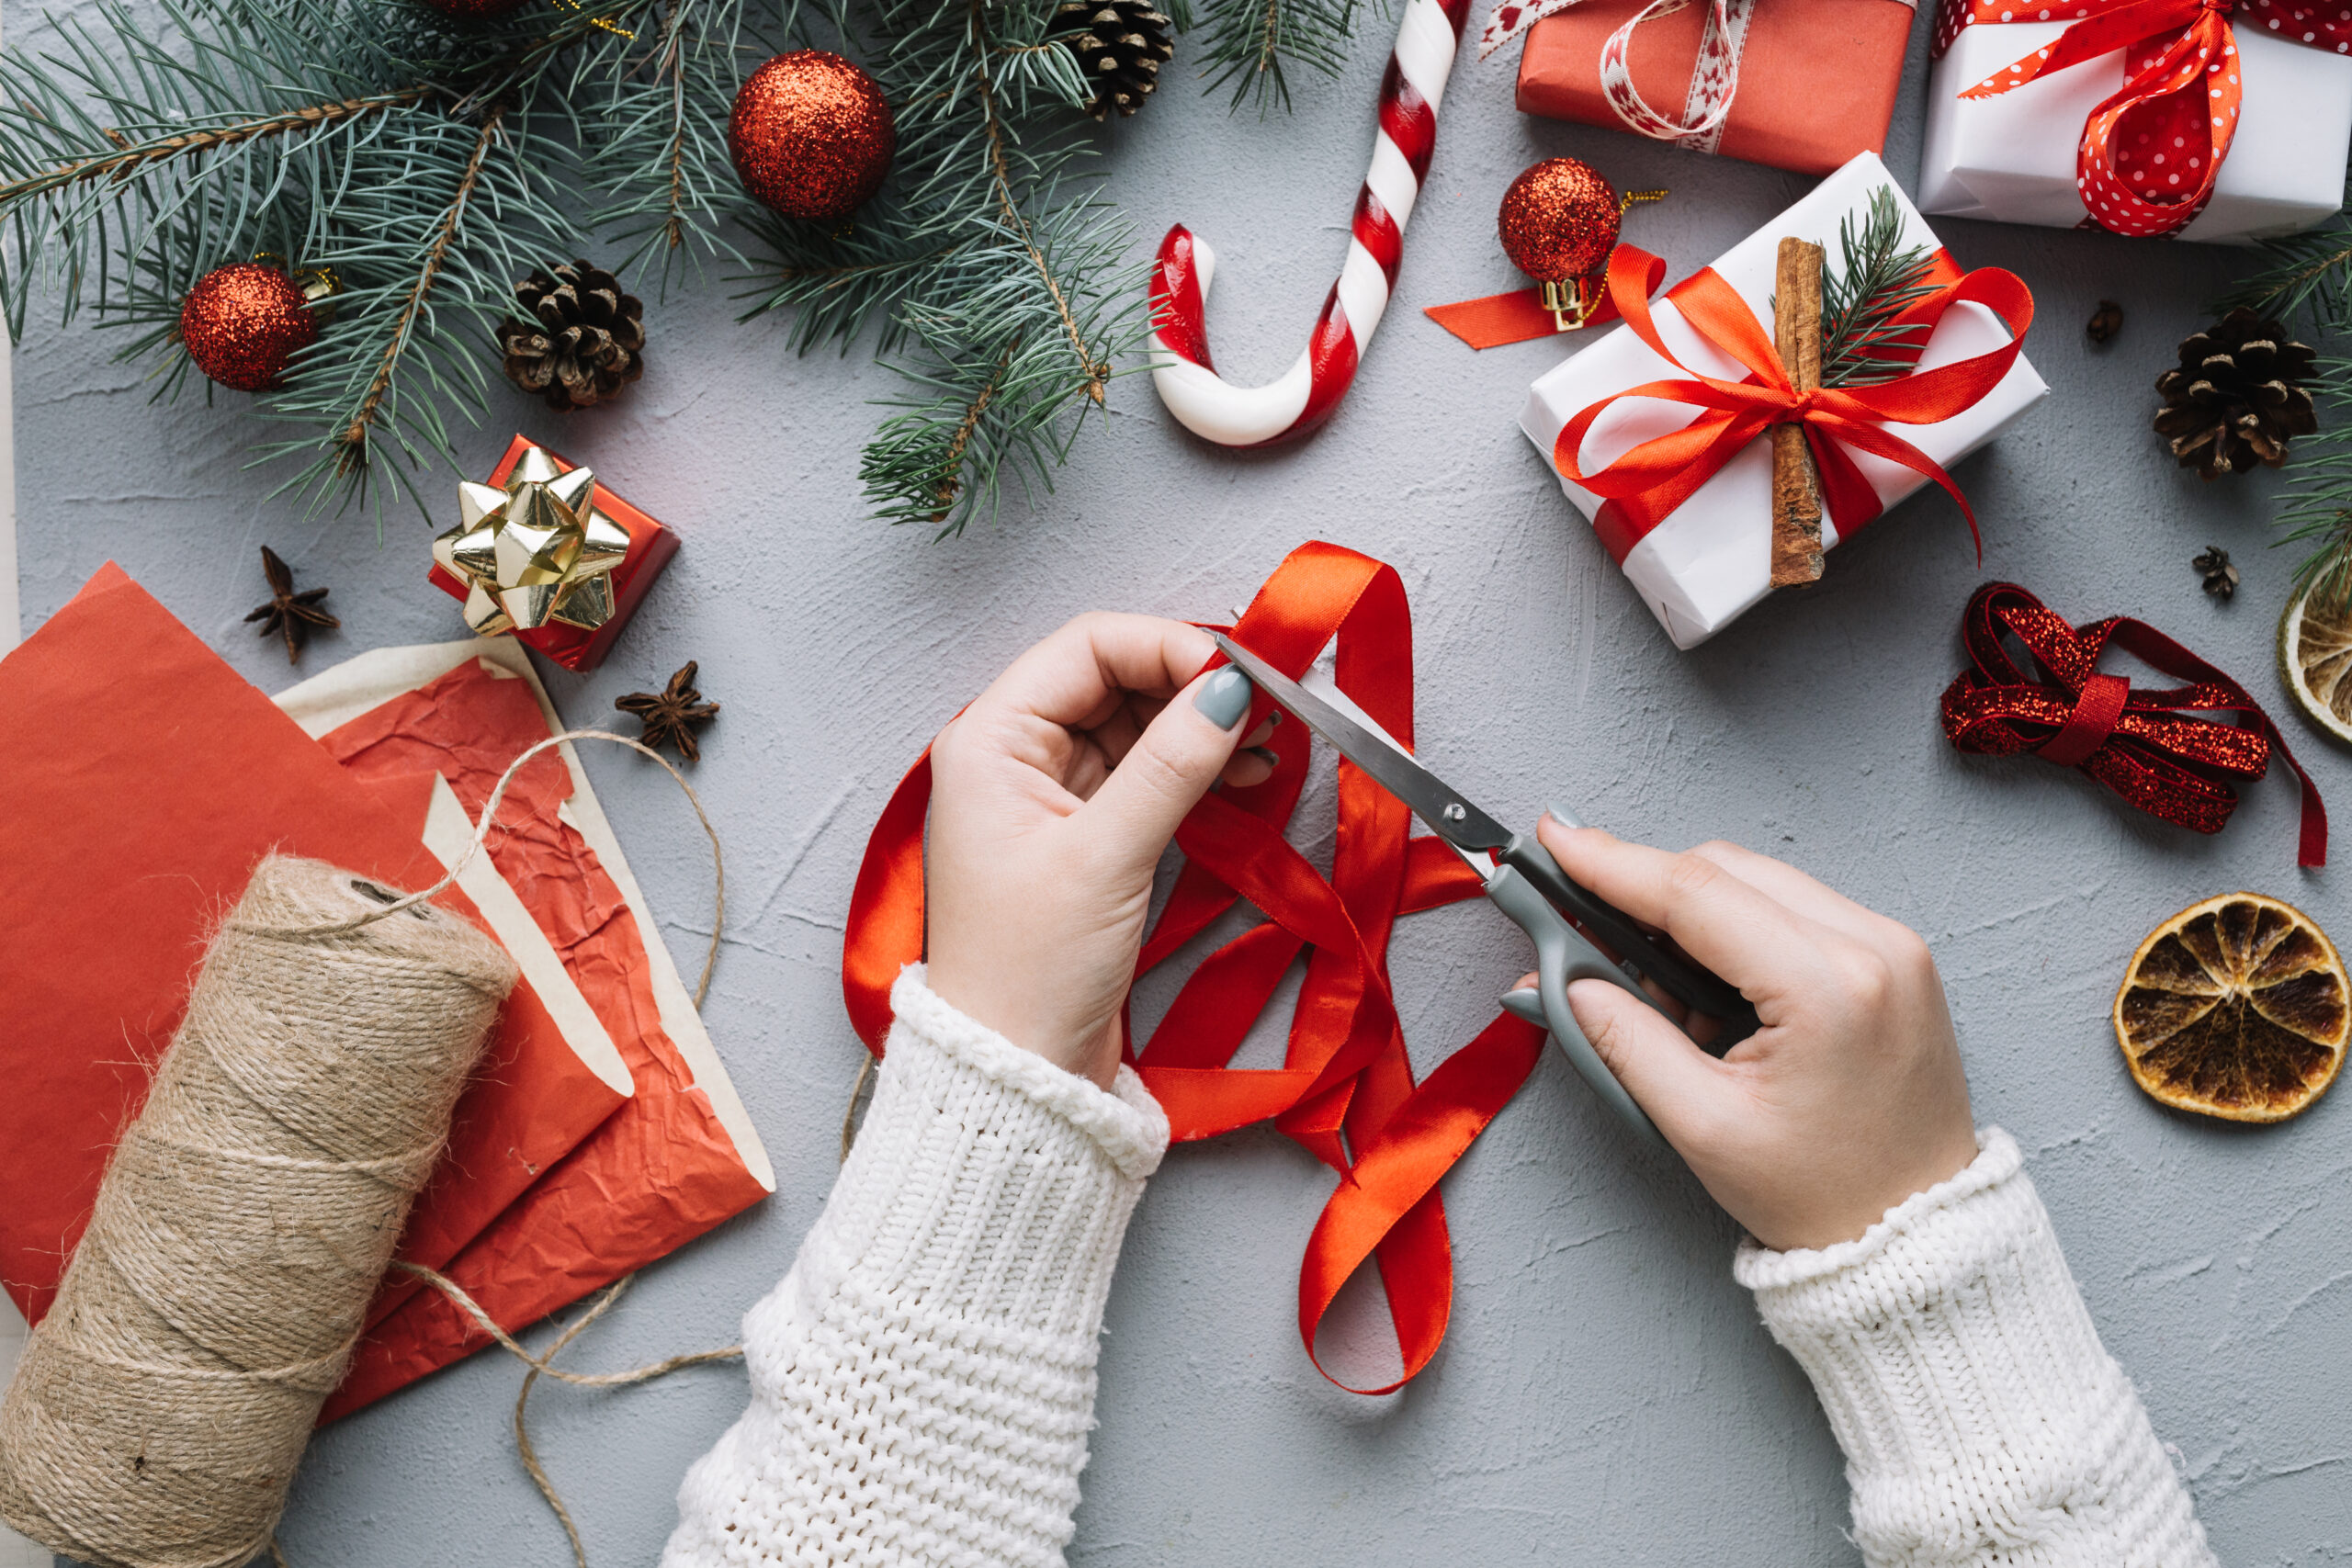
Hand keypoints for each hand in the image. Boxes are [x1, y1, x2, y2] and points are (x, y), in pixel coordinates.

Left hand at [924, 614, 1273, 1087]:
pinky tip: (1241, 773)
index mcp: (990, 741)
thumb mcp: (1106, 857)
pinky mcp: (1081, 835)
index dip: (1166, 647)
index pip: (1087, 648)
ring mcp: (1047, 795)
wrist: (1014, 1074)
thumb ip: (1171, 764)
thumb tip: (1228, 689)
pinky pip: (1142, 774)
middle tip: (1265, 702)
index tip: (1236, 672)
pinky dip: (1191, 769)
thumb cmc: (1029, 974)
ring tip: (1265, 740)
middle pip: (1113, 679)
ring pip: (1134, 725)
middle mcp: (1012, 756)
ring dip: (1198, 727)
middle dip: (1190, 684)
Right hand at [1534, 824, 1977, 1251]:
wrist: (1916, 1234)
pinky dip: (1738, 930)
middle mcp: (1874, 946)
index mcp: (1830, 987)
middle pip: (1726, 869)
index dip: (1612, 863)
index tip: (1556, 843)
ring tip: (1661, 994)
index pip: (1696, 893)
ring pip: (1759, 881)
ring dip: (1692, 915)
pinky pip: (1795, 906)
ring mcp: (1892, 944)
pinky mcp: (1894, 954)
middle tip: (1586, 930)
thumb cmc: (1823, 1194)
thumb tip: (1565, 978)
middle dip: (1646, 889)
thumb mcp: (1701, 1125)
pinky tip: (1712, 991)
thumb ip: (1622, 1038)